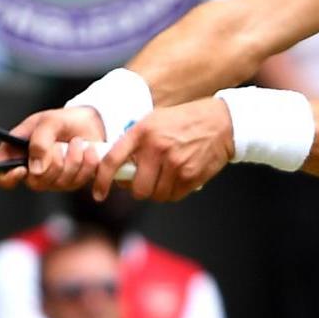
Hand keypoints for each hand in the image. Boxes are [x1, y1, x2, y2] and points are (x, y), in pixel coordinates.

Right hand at [0, 106, 111, 191]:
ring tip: (76, 143)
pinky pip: (77, 183)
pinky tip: (87, 151)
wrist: (89, 123)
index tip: (22, 169)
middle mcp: (31, 169)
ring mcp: (51, 179)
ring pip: (58, 183)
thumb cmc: (63, 121)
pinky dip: (85, 165)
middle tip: (59, 144)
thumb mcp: (49, 121)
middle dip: (53, 162)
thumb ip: (40, 141)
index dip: (6, 177)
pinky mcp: (70, 182)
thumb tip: (36, 169)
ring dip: (73, 160)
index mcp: (16, 152)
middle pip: (35, 182)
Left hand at [93, 99, 235, 205]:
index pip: (112, 160)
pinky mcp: (190, 175)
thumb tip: (118, 170)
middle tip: (145, 181)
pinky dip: (173, 191)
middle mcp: (155, 147)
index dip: (102, 180)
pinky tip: (178, 176)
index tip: (98, 193)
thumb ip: (134, 142)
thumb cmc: (183, 122)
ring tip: (166, 175)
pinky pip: (173, 196)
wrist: (220, 123)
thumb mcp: (153, 121)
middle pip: (137, 188)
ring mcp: (174, 163)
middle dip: (139, 189)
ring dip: (158, 191)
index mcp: (141, 132)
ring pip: (156, 195)